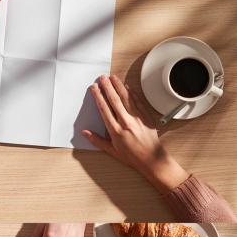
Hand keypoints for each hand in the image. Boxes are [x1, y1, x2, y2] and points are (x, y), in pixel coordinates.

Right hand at [83, 75, 189, 193]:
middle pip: (114, 100)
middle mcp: (126, 123)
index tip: (94, 89)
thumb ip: (97, 140)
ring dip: (118, 86)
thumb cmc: (131, 156)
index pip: (104, 109)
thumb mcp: (111, 151)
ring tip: (112, 77)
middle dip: (107, 87)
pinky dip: (131, 93)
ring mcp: (137, 119)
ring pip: (126, 98)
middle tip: (101, 78)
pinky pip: (137, 101)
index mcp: (116, 131)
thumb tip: (85, 132)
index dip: (98, 97)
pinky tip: (126, 86)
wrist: (151, 159)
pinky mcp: (146, 117)